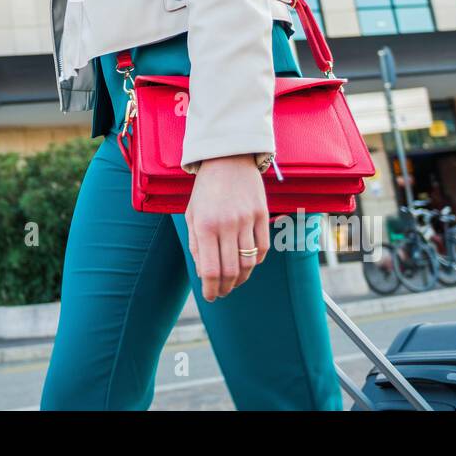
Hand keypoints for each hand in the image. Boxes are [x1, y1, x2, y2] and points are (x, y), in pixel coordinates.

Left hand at [184, 153, 268, 301]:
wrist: (228, 159)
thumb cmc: (206, 189)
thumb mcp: (192, 214)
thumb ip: (196, 244)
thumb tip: (203, 274)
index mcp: (205, 225)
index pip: (210, 269)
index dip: (211, 289)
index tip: (210, 296)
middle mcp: (227, 224)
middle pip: (231, 270)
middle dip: (226, 287)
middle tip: (222, 293)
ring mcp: (247, 219)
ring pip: (249, 262)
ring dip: (242, 279)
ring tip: (234, 282)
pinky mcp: (262, 214)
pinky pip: (263, 248)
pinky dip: (256, 261)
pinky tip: (248, 264)